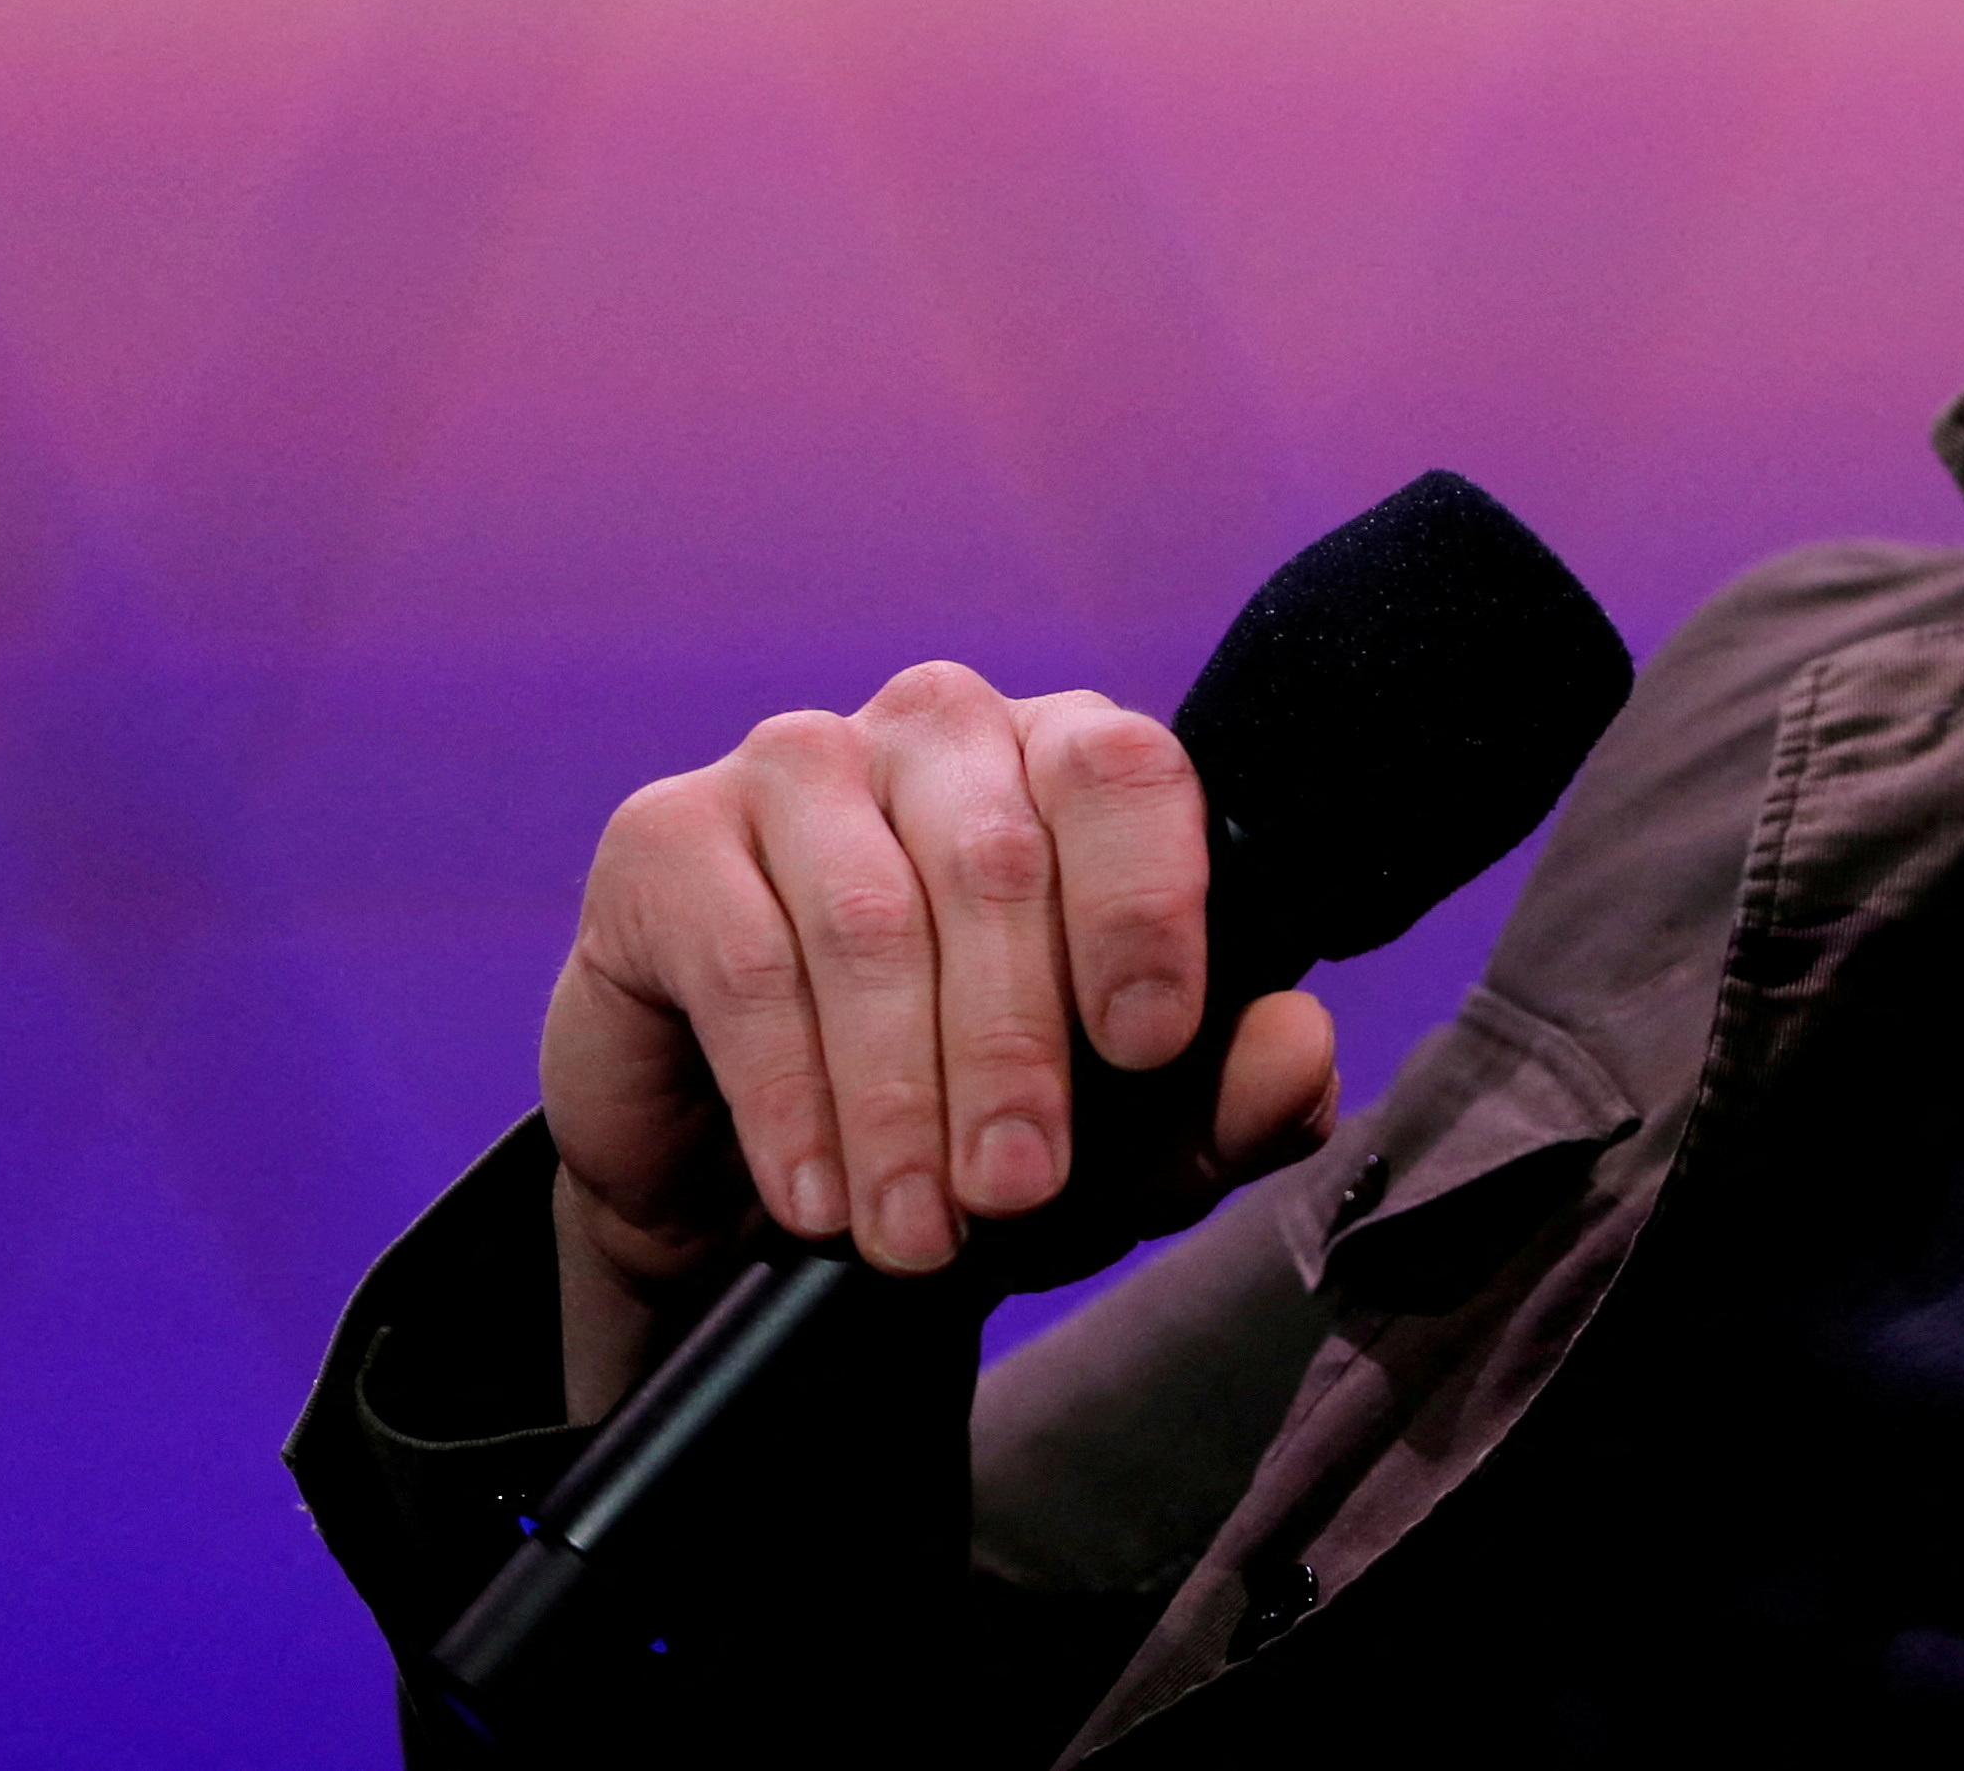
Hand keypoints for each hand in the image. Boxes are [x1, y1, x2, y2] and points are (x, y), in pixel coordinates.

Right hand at [538, 663, 1340, 1415]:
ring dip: (900, 1096)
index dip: (1143, 905)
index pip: (1128, 774)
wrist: (750, 1176)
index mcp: (1068, 762)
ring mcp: (799, 764)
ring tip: (914, 1231)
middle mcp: (942, 732)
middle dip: (1015, 1049)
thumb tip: (1294, 1048)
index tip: (1149, 1045)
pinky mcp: (669, 837)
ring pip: (870, 919)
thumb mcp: (1114, 1144)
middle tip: (1017, 1192)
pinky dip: (789, 1096)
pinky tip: (816, 1192)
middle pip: (999, 860)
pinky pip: (743, 959)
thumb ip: (1219, 1100)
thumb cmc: (963, 1118)